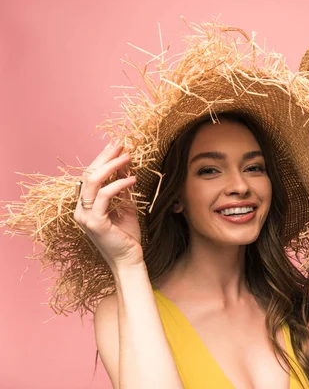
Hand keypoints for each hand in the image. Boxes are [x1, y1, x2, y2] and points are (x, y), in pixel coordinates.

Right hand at [73, 142, 142, 270]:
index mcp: (85, 205)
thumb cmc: (126, 236)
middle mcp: (80, 209)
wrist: (129, 259)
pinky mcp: (95, 223)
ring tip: (127, 157)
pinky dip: (118, 185)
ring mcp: (85, 216)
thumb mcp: (126, 207)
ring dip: (111, 166)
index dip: (103, 159)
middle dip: (105, 157)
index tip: (117, 146)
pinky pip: (104, 197)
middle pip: (89, 174)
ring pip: (93, 182)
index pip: (90, 175)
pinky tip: (132, 179)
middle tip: (120, 145)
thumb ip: (123, 189)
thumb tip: (126, 167)